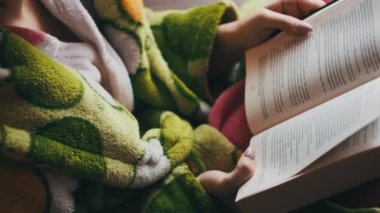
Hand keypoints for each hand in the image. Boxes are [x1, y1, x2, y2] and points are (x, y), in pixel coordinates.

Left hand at [209, 0, 325, 82]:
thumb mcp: (264, 20)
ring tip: (326, 47)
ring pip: (308, 31)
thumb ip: (285, 22)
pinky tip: (312, 55)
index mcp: (287, 3)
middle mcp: (292, 14)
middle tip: (332, 36)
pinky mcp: (288, 41)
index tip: (332, 18)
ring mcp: (291, 28)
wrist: (236, 44)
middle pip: (313, 17)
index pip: (309, 2)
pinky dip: (306, 47)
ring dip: (315, 38)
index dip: (321, 8)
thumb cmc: (247, 27)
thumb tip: (309, 28)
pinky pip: (300, 42)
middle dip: (322, 24)